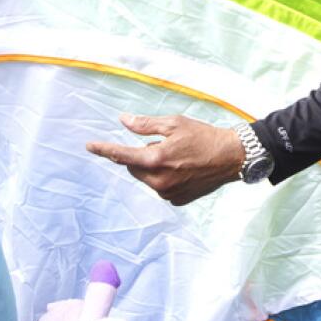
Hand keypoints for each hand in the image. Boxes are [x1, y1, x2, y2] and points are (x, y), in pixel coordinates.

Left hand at [86, 113, 245, 205]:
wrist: (230, 157)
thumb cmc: (203, 136)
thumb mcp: (174, 123)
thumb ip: (145, 124)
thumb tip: (123, 120)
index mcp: (156, 159)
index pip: (121, 155)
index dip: (104, 149)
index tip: (90, 146)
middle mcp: (159, 181)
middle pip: (134, 167)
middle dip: (140, 155)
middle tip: (162, 144)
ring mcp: (168, 193)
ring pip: (147, 178)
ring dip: (152, 167)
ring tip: (176, 156)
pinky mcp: (177, 200)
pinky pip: (160, 187)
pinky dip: (164, 177)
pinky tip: (182, 168)